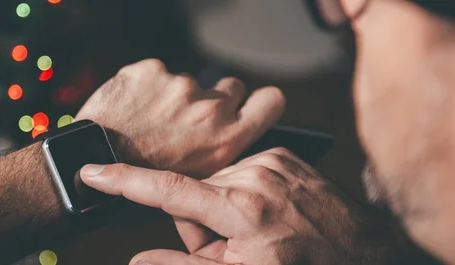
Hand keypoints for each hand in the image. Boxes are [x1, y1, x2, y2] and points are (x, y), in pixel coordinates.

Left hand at [75, 59, 284, 176]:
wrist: (94, 161)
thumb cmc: (142, 180)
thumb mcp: (195, 183)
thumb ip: (219, 157)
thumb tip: (226, 149)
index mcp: (227, 138)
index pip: (271, 102)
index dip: (261, 101)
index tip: (249, 104)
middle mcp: (211, 108)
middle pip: (230, 87)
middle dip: (213, 99)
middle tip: (187, 119)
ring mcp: (180, 85)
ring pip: (188, 82)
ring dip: (173, 96)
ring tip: (148, 121)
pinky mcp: (151, 70)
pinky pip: (155, 73)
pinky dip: (145, 87)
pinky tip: (131, 108)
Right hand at [80, 148, 405, 264]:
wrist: (362, 251)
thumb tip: (136, 261)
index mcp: (242, 209)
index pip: (169, 191)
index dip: (125, 182)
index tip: (93, 171)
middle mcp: (255, 175)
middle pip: (194, 196)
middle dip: (201, 225)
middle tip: (229, 247)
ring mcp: (272, 161)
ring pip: (217, 185)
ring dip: (224, 211)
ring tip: (255, 232)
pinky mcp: (283, 155)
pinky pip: (241, 172)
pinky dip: (244, 195)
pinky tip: (266, 214)